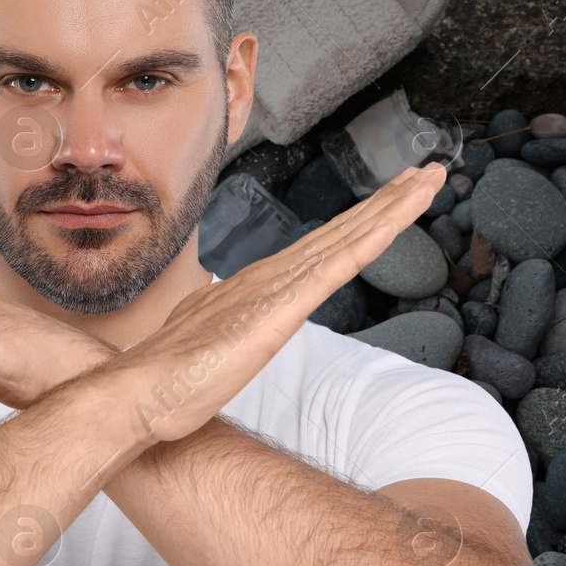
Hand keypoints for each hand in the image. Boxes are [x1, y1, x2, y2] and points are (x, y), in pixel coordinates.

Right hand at [103, 161, 448, 444]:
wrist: (136, 394)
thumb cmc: (165, 384)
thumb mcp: (204, 350)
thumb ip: (223, 332)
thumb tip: (226, 329)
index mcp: (254, 288)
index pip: (318, 249)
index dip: (358, 222)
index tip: (392, 200)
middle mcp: (267, 278)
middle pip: (339, 232)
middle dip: (386, 201)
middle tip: (428, 172)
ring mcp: (274, 291)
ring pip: (346, 240)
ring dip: (391, 208)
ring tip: (428, 181)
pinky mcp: (280, 312)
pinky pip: (336, 268)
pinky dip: (370, 239)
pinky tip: (397, 221)